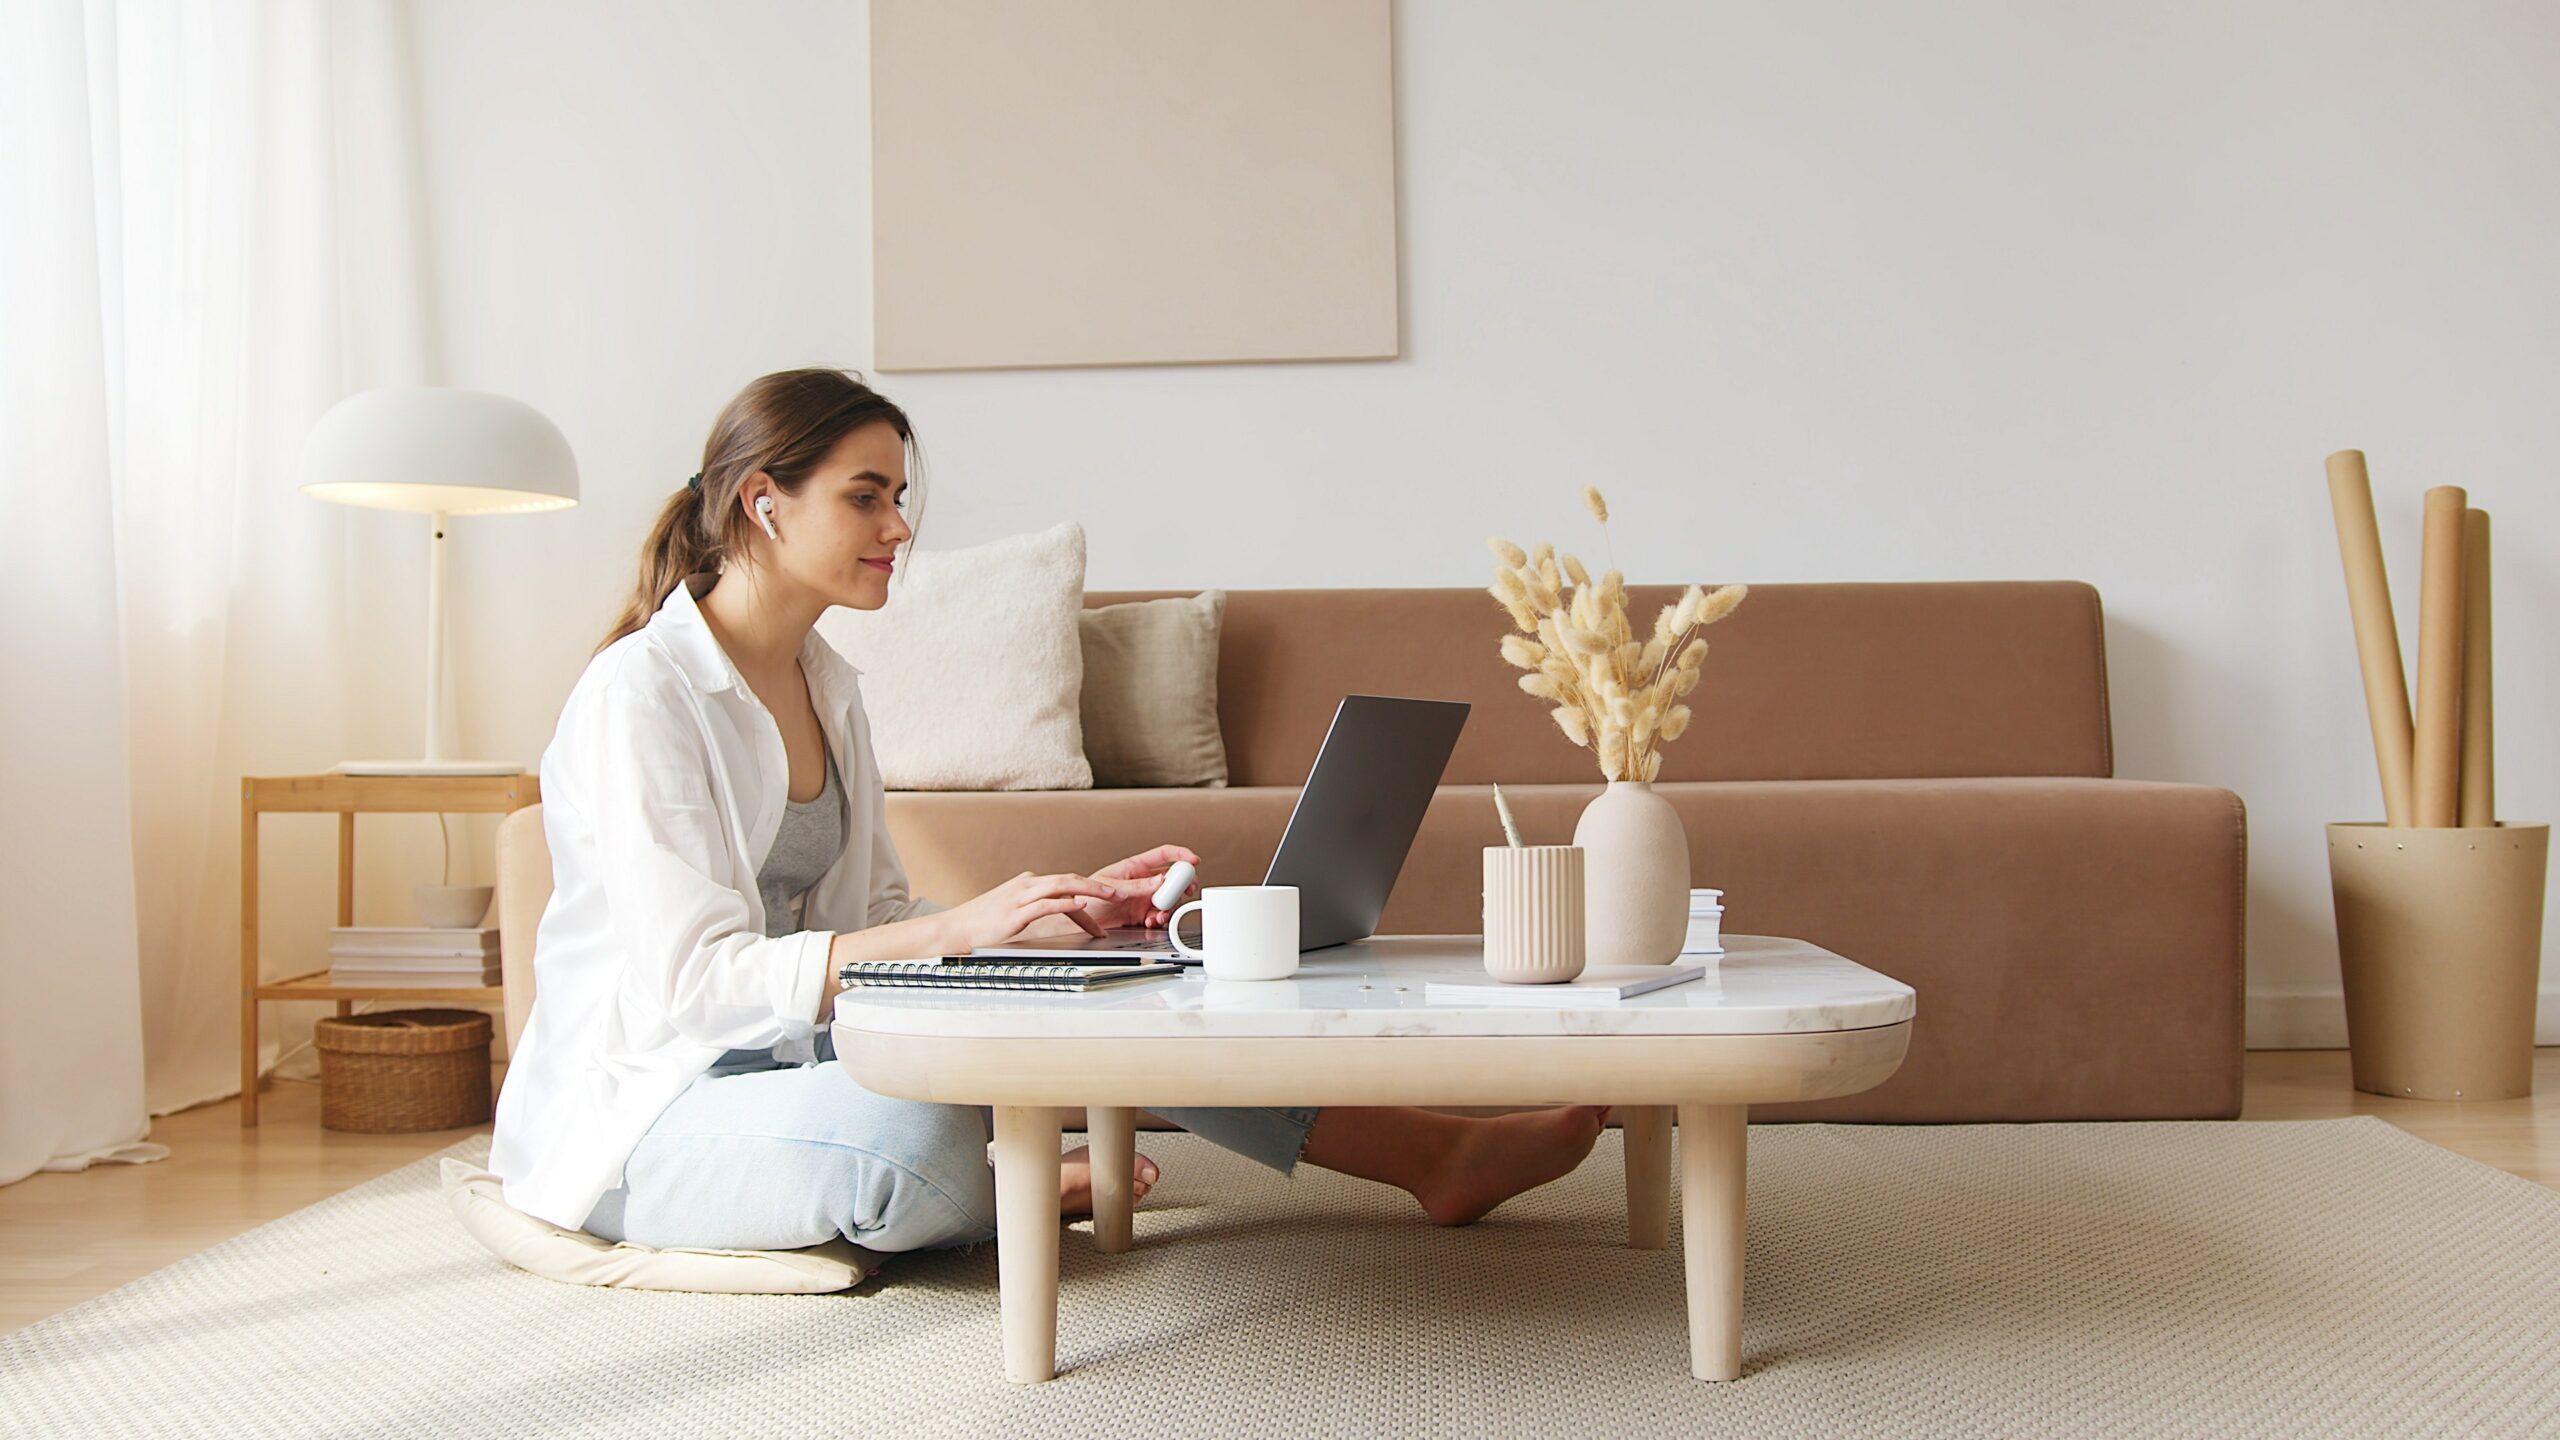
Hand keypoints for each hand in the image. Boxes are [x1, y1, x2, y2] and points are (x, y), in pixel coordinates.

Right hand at [938, 871, 1123, 950]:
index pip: (1065, 885)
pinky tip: (1081, 905)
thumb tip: (1057, 912)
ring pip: (1062, 886)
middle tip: (1120, 893)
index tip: (1106, 905)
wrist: (952, 929)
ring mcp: (1020, 897)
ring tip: (1110, 896)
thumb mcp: (1012, 911)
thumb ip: (1033, 907)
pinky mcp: (1015, 912)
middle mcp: (1026, 885)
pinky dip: (1066, 902)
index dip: (1089, 893)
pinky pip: (1046, 904)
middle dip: (1097, 886)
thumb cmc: (980, 924)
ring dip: (1090, 890)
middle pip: (1069, 879)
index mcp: (1027, 884)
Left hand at [1076, 844, 1203, 930]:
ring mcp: (1143, 898)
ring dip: (1169, 907)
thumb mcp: (1111, 887)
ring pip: (1168, 899)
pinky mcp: (1141, 915)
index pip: (1163, 855)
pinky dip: (1160, 920)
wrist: (1075, 920)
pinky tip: (1152, 921)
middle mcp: (1142, 881)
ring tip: (1160, 914)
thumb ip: (1137, 886)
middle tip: (1186, 890)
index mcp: (1134, 867)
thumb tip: (1160, 880)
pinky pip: (1159, 915)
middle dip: (1182, 884)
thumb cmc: (1084, 895)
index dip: (1180, 854)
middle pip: (1172, 878)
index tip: (1193, 860)